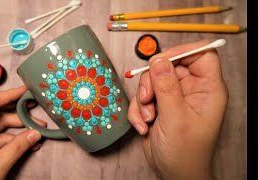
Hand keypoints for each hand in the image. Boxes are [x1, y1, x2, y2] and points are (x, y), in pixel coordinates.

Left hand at [0, 86, 46, 179]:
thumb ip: (18, 147)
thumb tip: (36, 133)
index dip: (8, 94)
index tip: (26, 91)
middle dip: (20, 113)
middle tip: (37, 111)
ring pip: (3, 124)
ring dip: (22, 127)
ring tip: (39, 130)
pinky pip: (3, 136)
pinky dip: (17, 138)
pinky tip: (31, 142)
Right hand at [128, 40, 227, 179]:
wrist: (173, 172)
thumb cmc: (186, 152)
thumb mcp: (176, 117)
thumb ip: (166, 86)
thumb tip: (159, 60)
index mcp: (207, 89)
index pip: (200, 54)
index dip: (182, 52)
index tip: (161, 61)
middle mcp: (191, 89)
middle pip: (168, 66)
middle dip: (152, 82)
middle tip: (147, 98)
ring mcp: (173, 97)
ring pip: (152, 81)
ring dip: (143, 99)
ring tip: (147, 118)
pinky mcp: (159, 105)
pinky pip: (143, 96)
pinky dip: (139, 110)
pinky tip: (143, 126)